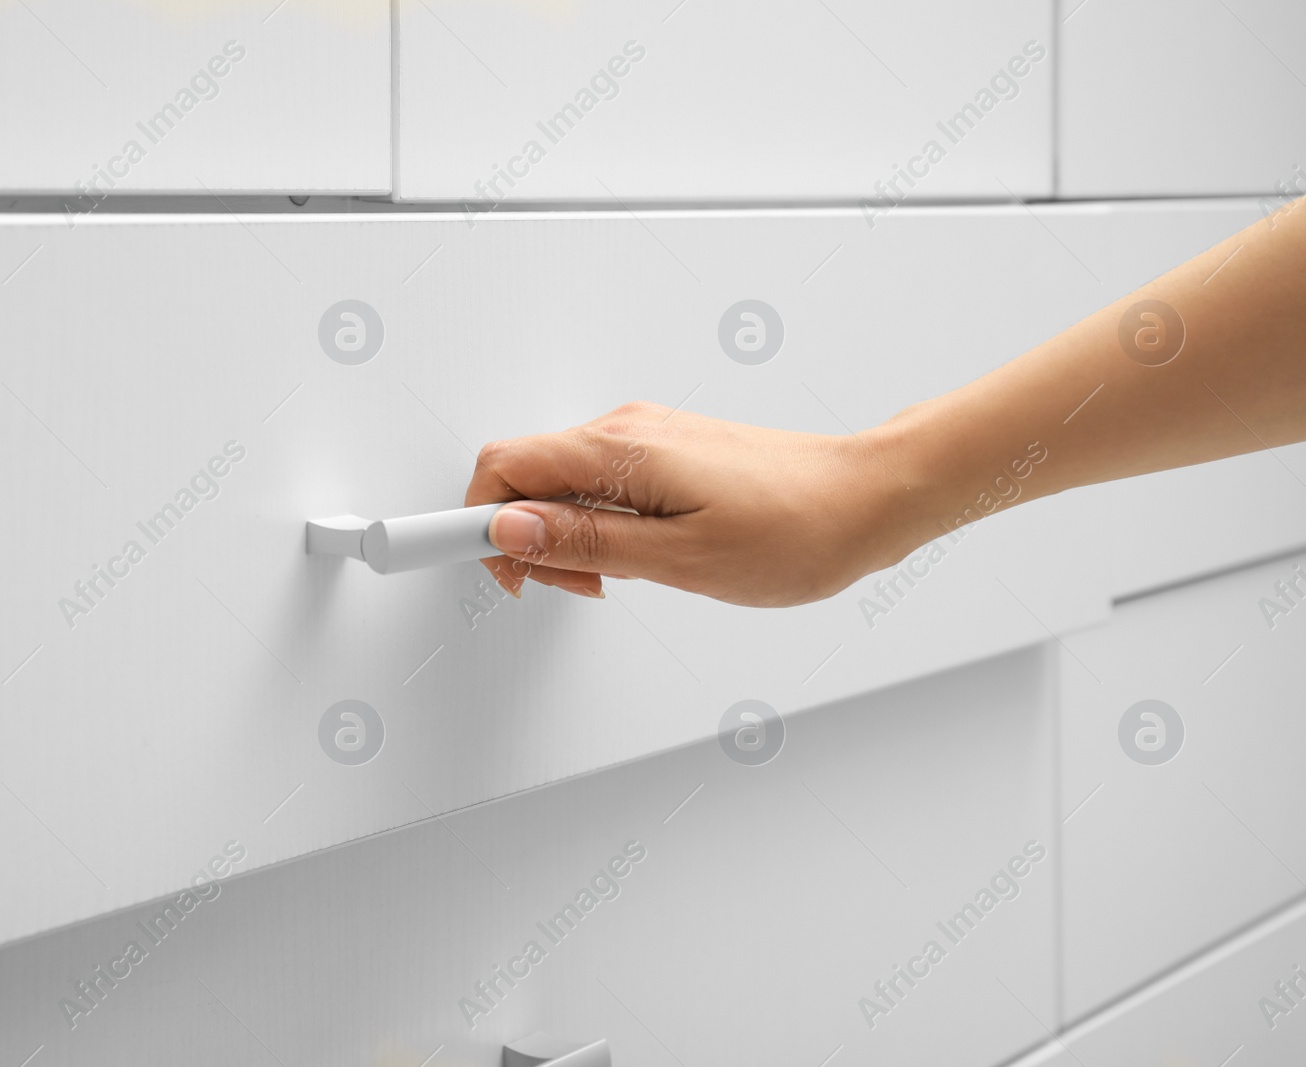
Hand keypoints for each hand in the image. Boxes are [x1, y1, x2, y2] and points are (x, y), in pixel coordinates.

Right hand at [464, 401, 928, 606]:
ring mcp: (646, 437)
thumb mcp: (680, 559)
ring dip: (560, 537)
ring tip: (610, 581)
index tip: (436, 553)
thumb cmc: (796, 528)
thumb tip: (509, 532)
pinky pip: (597, 482)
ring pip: (560, 483)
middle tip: (563, 589)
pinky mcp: (665, 451)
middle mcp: (625, 430)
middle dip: (520, 539)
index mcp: (619, 450)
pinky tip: (630, 558)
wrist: (870, 499)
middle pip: (523, 475)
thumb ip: (585, 544)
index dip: (463, 517)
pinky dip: (593, 524)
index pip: (502, 468)